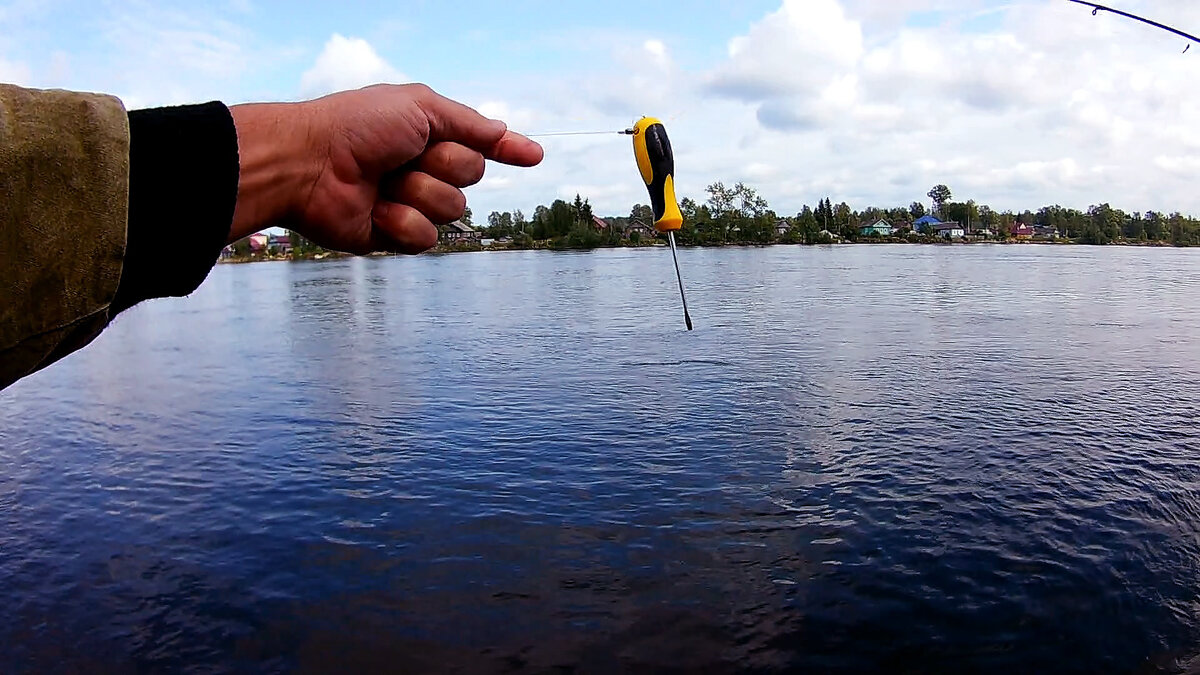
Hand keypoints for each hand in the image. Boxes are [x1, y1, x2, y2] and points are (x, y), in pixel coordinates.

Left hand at [227, 84, 542, 253]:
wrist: (309, 165)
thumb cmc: (357, 127)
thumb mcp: (419, 108)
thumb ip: (468, 123)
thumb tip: (505, 132)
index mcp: (426, 134)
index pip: (477, 144)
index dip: (506, 150)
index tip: (533, 156)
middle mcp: (421, 168)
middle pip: (470, 177)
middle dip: (442, 164)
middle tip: (404, 155)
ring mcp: (408, 202)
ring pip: (451, 210)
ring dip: (419, 192)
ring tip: (383, 182)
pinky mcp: (393, 236)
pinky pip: (426, 238)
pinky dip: (402, 223)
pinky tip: (375, 211)